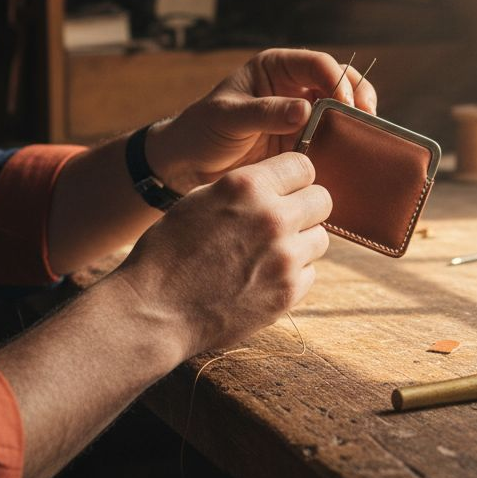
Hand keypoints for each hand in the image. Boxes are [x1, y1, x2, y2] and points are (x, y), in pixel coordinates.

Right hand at [112, 152, 330, 356]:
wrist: (154, 311)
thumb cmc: (169, 251)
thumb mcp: (200, 200)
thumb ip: (245, 188)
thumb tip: (280, 183)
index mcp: (247, 186)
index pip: (303, 165)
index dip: (294, 178)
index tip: (286, 190)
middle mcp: (272, 217)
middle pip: (322, 199)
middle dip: (305, 207)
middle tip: (282, 222)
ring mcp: (284, 257)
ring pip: (320, 238)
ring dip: (300, 243)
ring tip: (267, 254)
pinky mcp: (288, 292)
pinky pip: (309, 273)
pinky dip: (292, 275)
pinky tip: (261, 279)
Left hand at [147, 49, 377, 193]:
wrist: (190, 164)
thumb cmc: (202, 130)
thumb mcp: (228, 118)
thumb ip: (264, 113)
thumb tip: (305, 109)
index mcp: (276, 68)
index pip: (318, 63)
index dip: (338, 80)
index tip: (346, 105)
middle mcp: (294, 85)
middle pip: (340, 81)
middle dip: (359, 96)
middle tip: (367, 119)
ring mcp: (302, 113)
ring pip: (342, 108)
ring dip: (356, 120)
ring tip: (366, 137)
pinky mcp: (304, 140)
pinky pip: (332, 137)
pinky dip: (345, 143)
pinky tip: (352, 156)